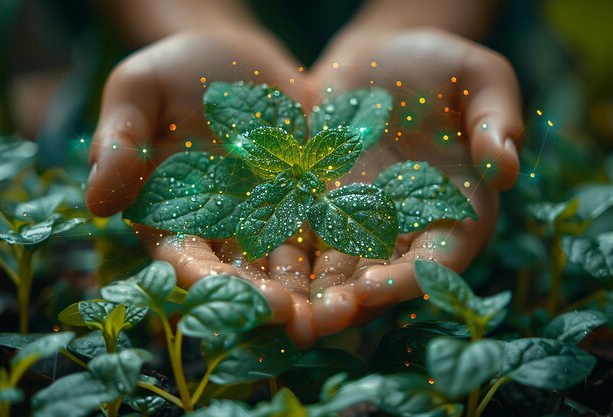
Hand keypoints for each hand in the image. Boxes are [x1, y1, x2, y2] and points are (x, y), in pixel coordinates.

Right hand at [86, 30, 324, 344]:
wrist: (239, 55)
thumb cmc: (177, 69)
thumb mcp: (139, 90)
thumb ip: (118, 141)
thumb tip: (96, 202)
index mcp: (172, 216)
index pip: (190, 261)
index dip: (219, 287)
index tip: (257, 305)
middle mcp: (223, 230)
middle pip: (247, 278)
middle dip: (277, 305)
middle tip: (310, 328)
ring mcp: (270, 218)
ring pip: (293, 267)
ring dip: (317, 294)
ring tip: (348, 313)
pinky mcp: (310, 202)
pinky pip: (330, 233)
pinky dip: (348, 255)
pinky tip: (373, 273)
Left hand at [303, 28, 521, 336]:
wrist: (381, 56)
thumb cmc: (439, 64)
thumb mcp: (480, 77)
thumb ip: (495, 119)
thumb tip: (506, 168)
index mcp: (457, 210)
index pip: (439, 256)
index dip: (410, 276)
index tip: (377, 288)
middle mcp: (408, 227)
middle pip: (383, 275)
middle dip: (353, 301)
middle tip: (321, 318)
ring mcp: (361, 220)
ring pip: (340, 268)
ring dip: (314, 293)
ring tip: (287, 312)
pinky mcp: (322, 206)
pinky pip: (305, 239)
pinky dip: (287, 260)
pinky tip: (259, 275)